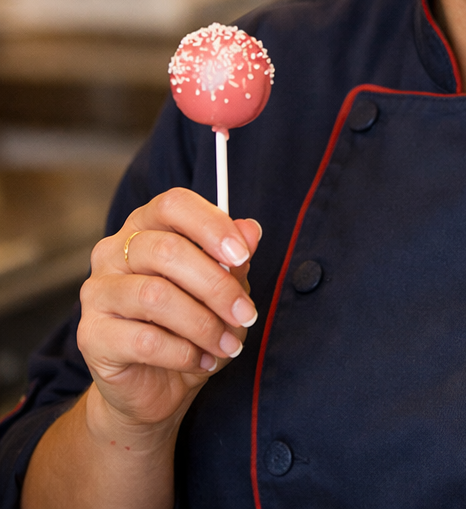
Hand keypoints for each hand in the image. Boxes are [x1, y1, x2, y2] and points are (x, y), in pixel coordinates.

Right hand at [77, 188, 261, 435]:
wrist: (155, 384)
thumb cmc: (190, 323)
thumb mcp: (222, 286)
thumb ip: (233, 257)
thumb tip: (250, 231)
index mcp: (145, 226)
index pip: (173, 205)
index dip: (211, 225)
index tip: (243, 255)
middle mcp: (113, 252)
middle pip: (167, 250)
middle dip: (217, 285)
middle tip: (246, 314)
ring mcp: (97, 292)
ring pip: (155, 296)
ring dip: (204, 324)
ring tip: (228, 344)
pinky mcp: (90, 335)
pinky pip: (144, 340)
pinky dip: (183, 352)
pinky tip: (202, 360)